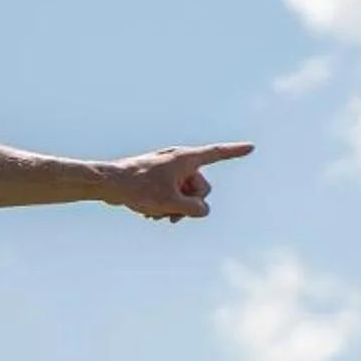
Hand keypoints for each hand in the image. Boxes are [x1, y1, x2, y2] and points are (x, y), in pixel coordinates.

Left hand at [102, 142, 253, 220]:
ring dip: (175, 209)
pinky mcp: (158, 179)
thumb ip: (194, 209)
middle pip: (202, 187)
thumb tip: (202, 210)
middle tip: (171, 213)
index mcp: (186, 159)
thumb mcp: (171, 203)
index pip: (217, 153)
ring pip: (185, 195)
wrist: (108, 184)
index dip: (235, 152)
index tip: (251, 147)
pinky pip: (172, 195)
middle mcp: (179, 161)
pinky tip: (148, 213)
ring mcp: (169, 171)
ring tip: (155, 214)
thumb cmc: (139, 188)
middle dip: (190, 204)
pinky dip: (165, 205)